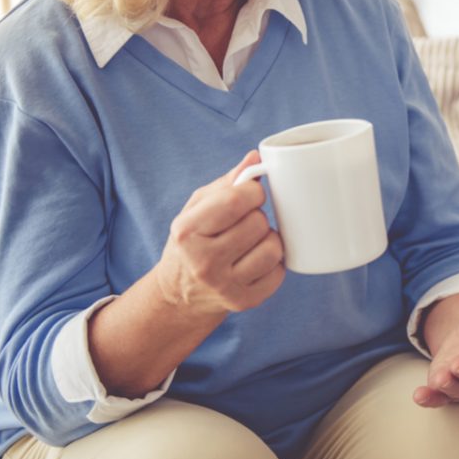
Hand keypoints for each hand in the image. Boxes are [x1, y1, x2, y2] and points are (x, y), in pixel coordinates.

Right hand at [153, 150, 285, 316]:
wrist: (180, 295)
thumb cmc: (193, 241)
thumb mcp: (197, 208)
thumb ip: (228, 182)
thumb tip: (257, 157)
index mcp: (187, 232)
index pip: (238, 199)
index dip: (253, 192)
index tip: (250, 195)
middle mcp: (203, 262)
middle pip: (258, 223)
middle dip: (257, 217)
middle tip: (244, 223)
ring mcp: (224, 286)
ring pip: (273, 248)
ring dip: (268, 240)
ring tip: (251, 242)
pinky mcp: (244, 302)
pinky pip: (279, 272)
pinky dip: (273, 264)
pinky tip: (255, 262)